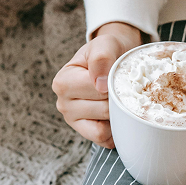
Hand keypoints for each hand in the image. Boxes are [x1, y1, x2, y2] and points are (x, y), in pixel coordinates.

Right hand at [52, 21, 142, 146]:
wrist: (114, 57)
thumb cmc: (108, 51)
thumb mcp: (104, 45)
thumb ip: (101, 57)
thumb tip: (99, 83)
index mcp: (63, 82)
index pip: (96, 91)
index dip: (113, 83)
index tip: (117, 73)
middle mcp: (63, 103)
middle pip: (103, 110)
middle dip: (118, 99)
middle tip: (123, 86)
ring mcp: (73, 120)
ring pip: (104, 128)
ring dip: (118, 115)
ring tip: (120, 99)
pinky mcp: (86, 132)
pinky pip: (104, 139)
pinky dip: (115, 130)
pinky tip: (117, 114)